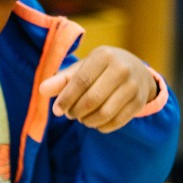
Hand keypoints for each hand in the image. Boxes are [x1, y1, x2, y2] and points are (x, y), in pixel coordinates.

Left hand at [39, 46, 157, 132]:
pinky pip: (115, 122)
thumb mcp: (81, 69)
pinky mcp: (139, 102)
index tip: (57, 110)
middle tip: (70, 114)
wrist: (135, 70)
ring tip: (82, 117)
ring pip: (104, 114)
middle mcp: (122, 69)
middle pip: (92, 100)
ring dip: (87, 121)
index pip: (81, 82)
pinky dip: (101, 127)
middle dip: (76, 111)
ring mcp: (134, 86)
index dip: (66, 99)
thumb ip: (61, 80)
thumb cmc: (99, 70)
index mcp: (104, 56)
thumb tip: (42, 90)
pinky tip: (95, 122)